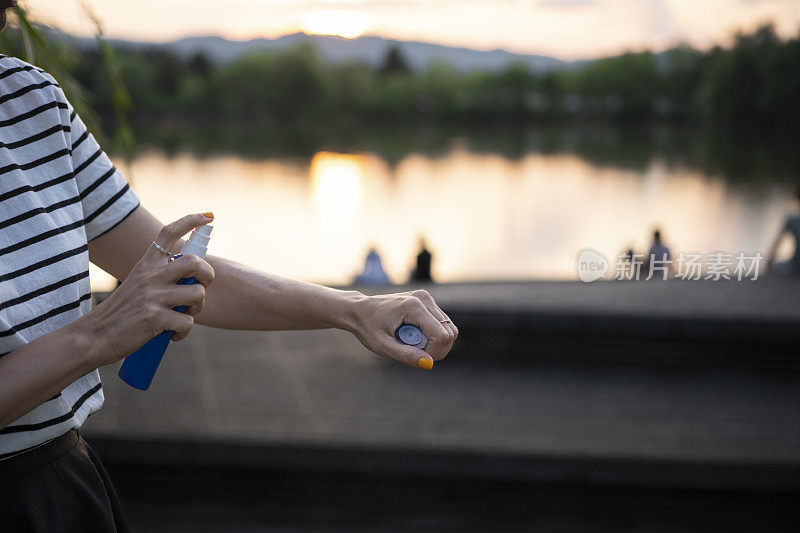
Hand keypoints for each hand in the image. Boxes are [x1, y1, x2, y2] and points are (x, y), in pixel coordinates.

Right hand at [77, 213, 214, 366]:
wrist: (93, 337)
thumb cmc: (122, 313)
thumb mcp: (138, 285)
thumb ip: (161, 278)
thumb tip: (194, 278)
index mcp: (146, 265)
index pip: (168, 233)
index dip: (191, 221)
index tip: (208, 216)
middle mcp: (150, 275)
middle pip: (195, 262)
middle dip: (208, 275)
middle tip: (200, 287)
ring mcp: (153, 295)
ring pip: (198, 294)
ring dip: (197, 309)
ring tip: (184, 315)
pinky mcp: (155, 317)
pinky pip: (188, 322)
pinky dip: (184, 331)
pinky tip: (172, 333)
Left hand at [349, 289, 456, 369]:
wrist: (359, 310)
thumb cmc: (368, 328)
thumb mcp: (382, 346)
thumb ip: (405, 355)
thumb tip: (429, 363)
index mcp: (413, 306)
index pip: (441, 336)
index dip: (434, 353)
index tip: (416, 358)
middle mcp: (423, 298)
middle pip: (449, 333)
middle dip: (436, 349)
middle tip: (414, 353)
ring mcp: (426, 298)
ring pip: (449, 329)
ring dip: (435, 343)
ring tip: (412, 344)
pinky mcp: (427, 301)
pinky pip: (442, 325)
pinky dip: (433, 336)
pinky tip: (414, 337)